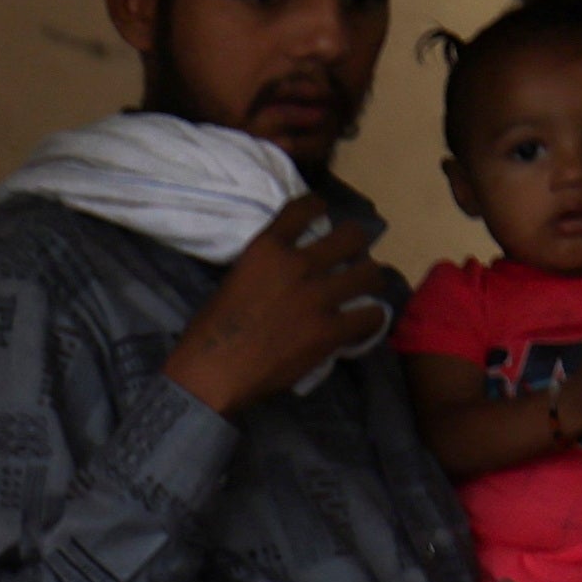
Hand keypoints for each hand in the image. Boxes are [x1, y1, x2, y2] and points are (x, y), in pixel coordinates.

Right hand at [164, 207, 402, 416]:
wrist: (212, 374)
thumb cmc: (210, 332)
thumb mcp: (233, 281)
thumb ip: (263, 268)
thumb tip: (284, 272)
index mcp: (267, 249)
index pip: (304, 209)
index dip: (318, 207)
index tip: (322, 212)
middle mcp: (297, 265)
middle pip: (351, 237)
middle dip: (356, 245)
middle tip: (353, 258)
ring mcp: (317, 298)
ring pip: (369, 274)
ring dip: (369, 280)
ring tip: (364, 289)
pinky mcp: (329, 331)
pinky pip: (371, 316)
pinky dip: (371, 319)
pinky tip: (364, 322)